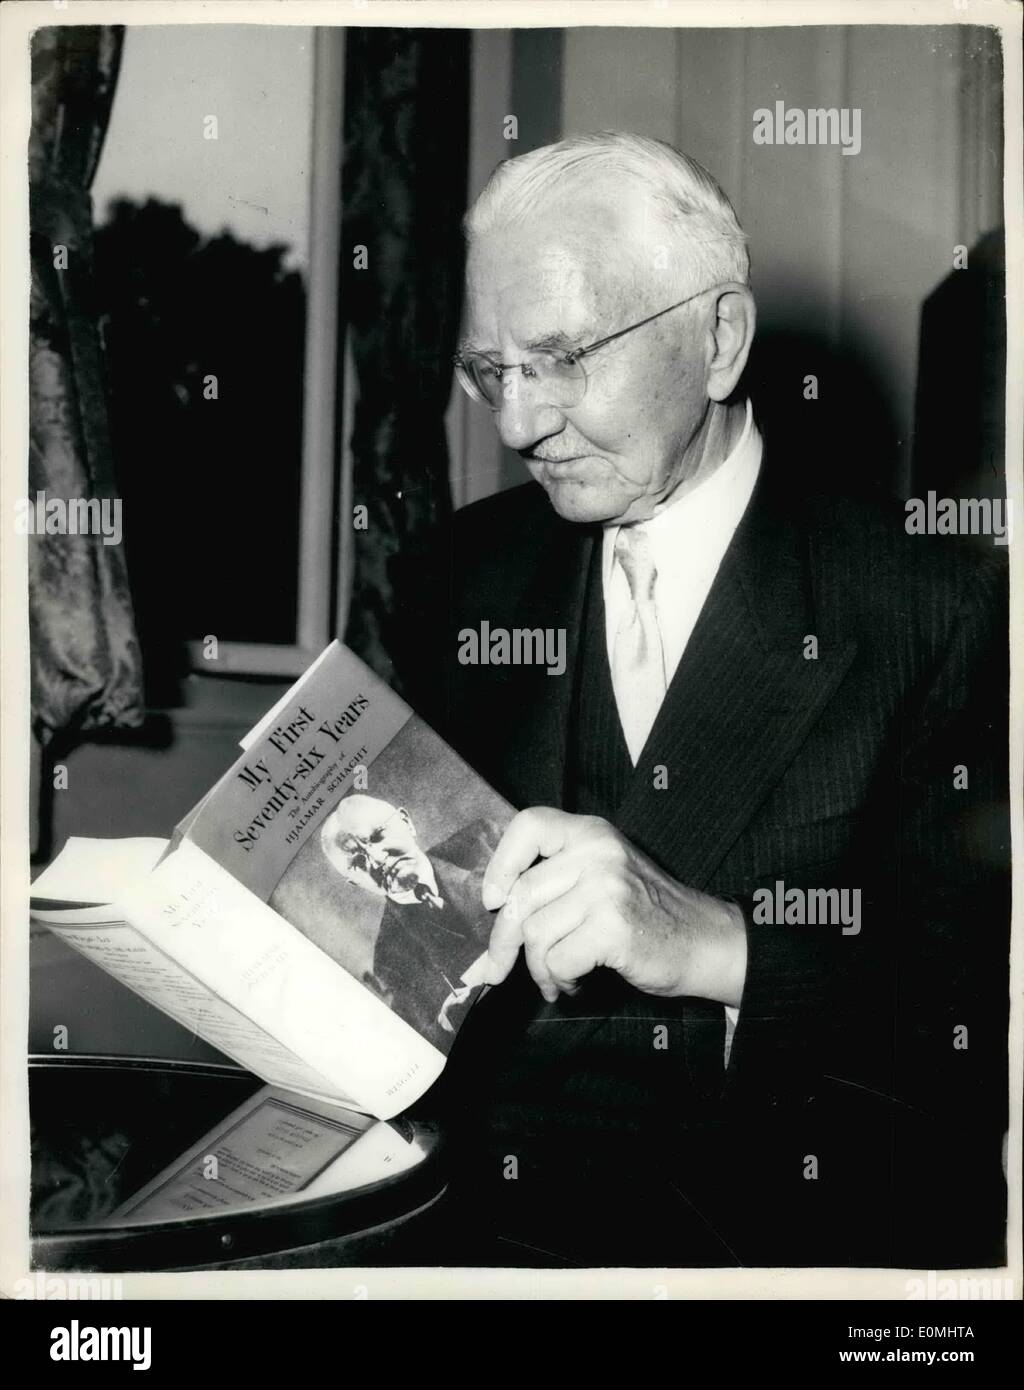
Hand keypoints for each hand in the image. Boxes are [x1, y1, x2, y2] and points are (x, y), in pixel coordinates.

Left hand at [480, 808, 746, 1005]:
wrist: (704, 941)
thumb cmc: (647, 914)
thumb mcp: (603, 874)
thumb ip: (556, 877)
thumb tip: (492, 909)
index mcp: (591, 833)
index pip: (530, 825)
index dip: (501, 863)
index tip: (492, 899)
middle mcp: (598, 852)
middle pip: (521, 895)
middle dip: (501, 942)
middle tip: (495, 969)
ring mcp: (607, 887)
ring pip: (536, 933)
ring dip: (539, 968)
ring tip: (556, 978)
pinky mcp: (613, 927)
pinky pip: (558, 960)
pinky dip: (560, 980)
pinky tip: (575, 983)